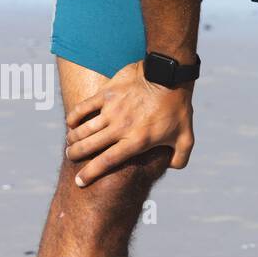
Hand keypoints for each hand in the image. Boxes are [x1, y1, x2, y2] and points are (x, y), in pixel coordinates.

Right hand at [64, 59, 195, 185]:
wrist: (169, 75)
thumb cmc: (177, 106)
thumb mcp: (186, 136)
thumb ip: (181, 156)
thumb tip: (171, 168)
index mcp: (136, 141)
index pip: (106, 162)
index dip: (89, 174)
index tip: (79, 181)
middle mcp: (120, 128)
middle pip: (87, 147)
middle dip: (75, 155)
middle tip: (72, 156)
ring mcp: (112, 111)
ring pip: (82, 130)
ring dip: (72, 139)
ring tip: (71, 143)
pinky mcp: (107, 94)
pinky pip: (82, 108)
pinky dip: (73, 118)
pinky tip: (71, 123)